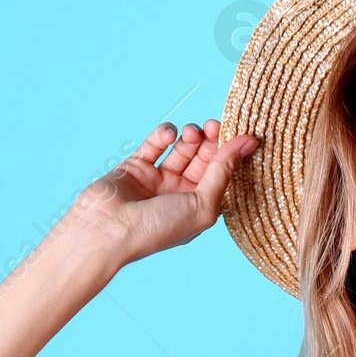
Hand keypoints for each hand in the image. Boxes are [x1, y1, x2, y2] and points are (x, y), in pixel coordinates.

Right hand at [77, 119, 257, 265]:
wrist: (107, 231)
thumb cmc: (158, 228)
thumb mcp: (203, 203)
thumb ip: (224, 170)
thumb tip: (249, 142)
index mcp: (201, 207)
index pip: (222, 174)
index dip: (231, 153)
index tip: (241, 132)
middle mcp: (181, 193)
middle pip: (205, 158)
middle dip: (212, 140)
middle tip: (214, 125)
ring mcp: (159, 179)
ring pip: (182, 149)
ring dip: (190, 136)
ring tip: (191, 132)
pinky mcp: (136, 166)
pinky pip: (155, 144)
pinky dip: (164, 134)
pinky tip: (169, 133)